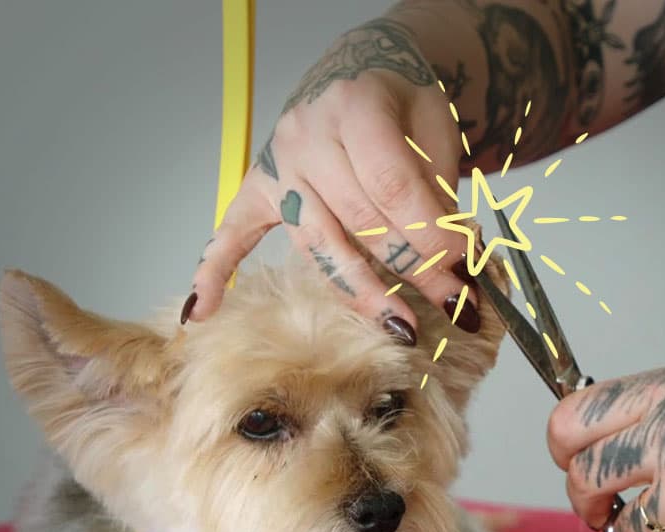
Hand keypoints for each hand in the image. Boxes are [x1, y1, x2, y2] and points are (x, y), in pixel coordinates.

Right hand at [186, 18, 479, 340]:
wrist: (359, 71)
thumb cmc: (400, 104)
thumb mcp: (435, 127)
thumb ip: (440, 188)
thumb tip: (456, 261)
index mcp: (354, 106)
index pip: (393, 187)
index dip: (431, 235)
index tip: (463, 271)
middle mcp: (307, 135)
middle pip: (359, 222)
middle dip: (411, 269)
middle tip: (452, 303)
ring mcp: (278, 165)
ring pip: (318, 243)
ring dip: (361, 291)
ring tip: (397, 327)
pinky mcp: (259, 188)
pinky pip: (233, 230)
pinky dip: (216, 270)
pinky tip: (201, 312)